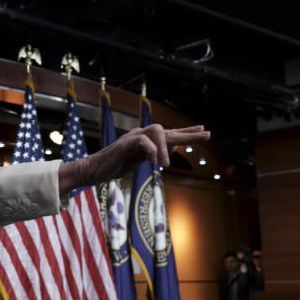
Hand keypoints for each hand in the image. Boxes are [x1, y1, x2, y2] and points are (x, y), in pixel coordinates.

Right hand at [59, 124, 209, 194]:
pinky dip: (151, 151)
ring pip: (157, 130)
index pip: (169, 133)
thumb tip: (171, 150)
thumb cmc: (113, 167)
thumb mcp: (138, 161)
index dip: (187, 132)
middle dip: (189, 133)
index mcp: (145, 139)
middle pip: (168, 130)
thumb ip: (153, 155)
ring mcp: (132, 138)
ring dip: (165, 147)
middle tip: (208, 134)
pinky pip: (143, 142)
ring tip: (164, 165)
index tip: (203, 130)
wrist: (92, 170)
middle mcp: (141, 135)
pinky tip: (154, 162)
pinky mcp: (124, 144)